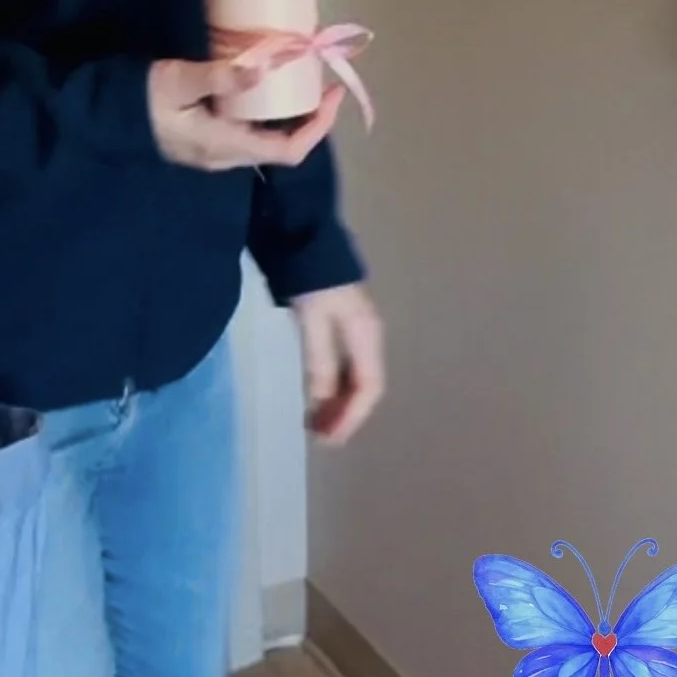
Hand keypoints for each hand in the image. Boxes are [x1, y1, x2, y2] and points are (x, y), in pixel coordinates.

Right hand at [148, 59, 344, 173]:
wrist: (105, 115)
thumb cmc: (142, 99)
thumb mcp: (179, 81)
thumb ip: (220, 78)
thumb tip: (266, 69)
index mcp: (227, 146)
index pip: (289, 151)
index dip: (318, 127)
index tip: (333, 94)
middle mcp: (228, 155)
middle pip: (284, 147)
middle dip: (310, 117)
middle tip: (320, 80)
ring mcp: (218, 151)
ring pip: (268, 139)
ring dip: (290, 115)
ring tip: (300, 79)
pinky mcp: (209, 139)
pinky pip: (251, 131)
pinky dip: (269, 112)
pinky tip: (267, 86)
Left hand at [293, 282, 384, 445]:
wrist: (307, 238)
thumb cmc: (311, 281)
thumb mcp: (313, 323)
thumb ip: (319, 363)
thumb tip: (321, 405)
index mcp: (366, 336)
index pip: (369, 388)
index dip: (351, 417)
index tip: (329, 439)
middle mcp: (369, 337)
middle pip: (366, 387)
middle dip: (345, 415)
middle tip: (320, 438)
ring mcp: (359, 331)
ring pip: (356, 378)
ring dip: (339, 403)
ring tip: (317, 424)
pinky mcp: (344, 326)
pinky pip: (346, 367)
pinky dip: (333, 387)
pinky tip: (318, 397)